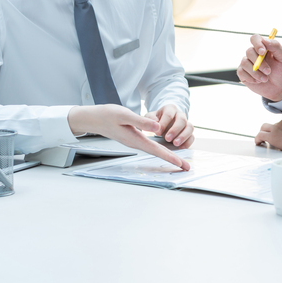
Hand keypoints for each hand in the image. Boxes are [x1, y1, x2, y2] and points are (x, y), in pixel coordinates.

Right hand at [68, 104, 189, 170]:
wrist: (94, 118)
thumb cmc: (107, 115)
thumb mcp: (124, 115)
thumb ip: (141, 122)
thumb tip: (158, 128)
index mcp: (136, 139)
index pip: (157, 150)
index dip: (170, 157)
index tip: (182, 163)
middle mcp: (136, 143)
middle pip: (158, 153)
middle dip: (173, 160)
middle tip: (187, 167)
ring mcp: (135, 142)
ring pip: (154, 150)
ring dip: (167, 156)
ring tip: (180, 161)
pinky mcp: (134, 138)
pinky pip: (150, 146)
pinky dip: (159, 150)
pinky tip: (164, 150)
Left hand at [146, 104, 193, 148]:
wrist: (163, 123)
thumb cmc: (156, 120)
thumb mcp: (150, 117)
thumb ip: (150, 119)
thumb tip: (155, 124)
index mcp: (170, 108)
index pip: (169, 114)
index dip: (163, 124)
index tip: (157, 133)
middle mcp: (180, 114)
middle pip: (182, 120)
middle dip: (175, 130)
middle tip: (167, 139)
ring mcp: (186, 123)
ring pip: (190, 127)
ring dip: (183, 136)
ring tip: (175, 144)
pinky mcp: (189, 132)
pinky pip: (192, 136)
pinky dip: (188, 142)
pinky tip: (181, 147)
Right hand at [236, 34, 281, 101]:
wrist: (280, 88)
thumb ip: (276, 47)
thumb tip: (265, 40)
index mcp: (263, 47)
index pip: (255, 39)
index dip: (257, 43)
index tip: (262, 52)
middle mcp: (254, 54)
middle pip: (249, 51)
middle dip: (259, 63)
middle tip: (268, 71)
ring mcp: (248, 63)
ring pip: (244, 62)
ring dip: (255, 72)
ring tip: (265, 79)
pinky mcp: (243, 73)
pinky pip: (241, 72)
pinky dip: (250, 77)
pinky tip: (259, 81)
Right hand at [254, 115, 281, 152]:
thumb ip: (277, 143)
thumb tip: (278, 143)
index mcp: (272, 137)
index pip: (259, 135)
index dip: (257, 138)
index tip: (259, 141)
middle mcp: (276, 127)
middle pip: (264, 126)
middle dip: (263, 130)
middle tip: (266, 135)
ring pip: (278, 124)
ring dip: (279, 128)